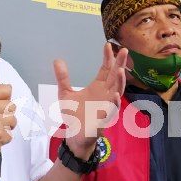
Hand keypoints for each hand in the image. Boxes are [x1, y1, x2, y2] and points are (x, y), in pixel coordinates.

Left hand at [53, 43, 126, 159]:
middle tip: (123, 50)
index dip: (108, 57)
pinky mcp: (105, 119)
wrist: (74, 135)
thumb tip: (57, 60)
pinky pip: (112, 110)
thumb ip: (63, 78)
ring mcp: (107, 106)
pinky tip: (113, 95)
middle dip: (120, 64)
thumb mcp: (65, 93)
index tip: (107, 45)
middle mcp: (106, 94)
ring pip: (117, 91)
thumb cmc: (73, 115)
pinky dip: (113, 103)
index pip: (106, 69)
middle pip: (116, 76)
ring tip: (120, 70)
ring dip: (120, 82)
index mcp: (99, 86)